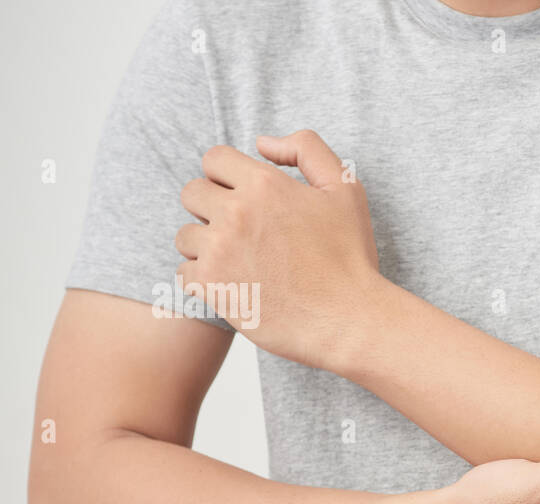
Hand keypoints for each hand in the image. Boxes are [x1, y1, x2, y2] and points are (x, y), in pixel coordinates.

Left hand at [174, 129, 378, 368]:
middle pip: (192, 194)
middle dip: (212, 209)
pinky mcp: (212, 286)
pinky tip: (236, 285)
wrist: (348, 320)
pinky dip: (205, 281)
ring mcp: (220, 250)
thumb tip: (262, 142)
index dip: (227, 176)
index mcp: (265, 184)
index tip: (244, 198)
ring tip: (241, 263)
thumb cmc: (350, 257)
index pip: (214, 159)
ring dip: (206, 247)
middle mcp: (236, 212)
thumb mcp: (346, 190)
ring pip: (185, 235)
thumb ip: (307, 149)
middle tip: (243, 233)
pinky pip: (184, 273)